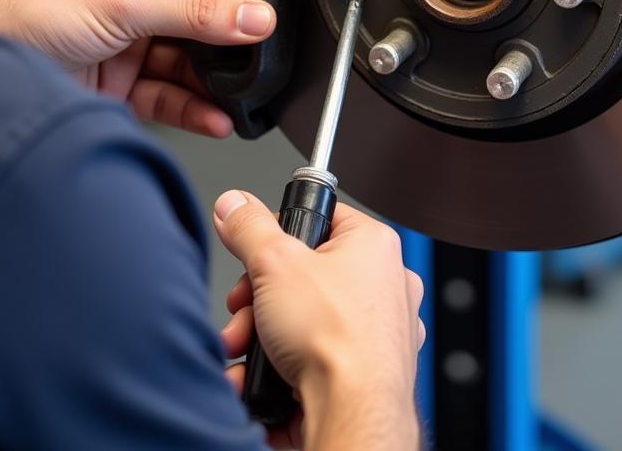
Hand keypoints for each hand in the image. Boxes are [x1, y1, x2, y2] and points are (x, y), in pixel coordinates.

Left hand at [0, 0, 275, 135]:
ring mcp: (133, 40)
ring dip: (215, 78)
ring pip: (190, 59)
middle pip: (201, 11)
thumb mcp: (125, 0)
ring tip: (240, 90)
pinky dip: (196, 108)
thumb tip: (253, 16)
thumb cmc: (27, 8)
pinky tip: (216, 115)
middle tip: (256, 46)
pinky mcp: (125, 84)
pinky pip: (173, 95)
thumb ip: (195, 11)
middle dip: (227, 33)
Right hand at [215, 194, 423, 450]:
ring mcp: (380, 330)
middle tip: (245, 312)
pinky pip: (317, 358)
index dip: (280, 236)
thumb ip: (250, 228)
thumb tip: (235, 206)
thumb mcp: (275, 263)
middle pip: (305, 276)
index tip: (257, 254)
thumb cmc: (338, 341)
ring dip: (265, 336)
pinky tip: (262, 380)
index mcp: (374, 245)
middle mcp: (385, 284)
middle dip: (261, 300)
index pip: (322, 218)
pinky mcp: (367, 370)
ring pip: (307, 321)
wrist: (354, 415)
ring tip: (248, 350)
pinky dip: (284, 368)